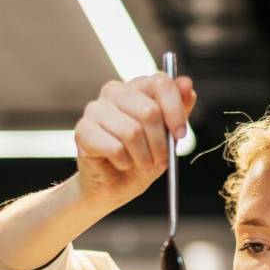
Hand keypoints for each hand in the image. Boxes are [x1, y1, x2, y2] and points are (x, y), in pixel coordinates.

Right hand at [73, 74, 196, 205]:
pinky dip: (124, 162)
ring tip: (141, 163)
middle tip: (160, 160)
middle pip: (149, 111)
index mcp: (137, 87)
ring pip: (132, 132)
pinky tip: (121, 163)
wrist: (114, 186)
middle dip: (160, 143)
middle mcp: (114, 91)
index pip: (160, 82)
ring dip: (143, 156)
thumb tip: (187, 84)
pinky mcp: (83, 130)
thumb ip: (179, 109)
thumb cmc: (142, 158)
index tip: (180, 134)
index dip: (175, 110)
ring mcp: (95, 109)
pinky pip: (114, 148)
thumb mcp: (168, 136)